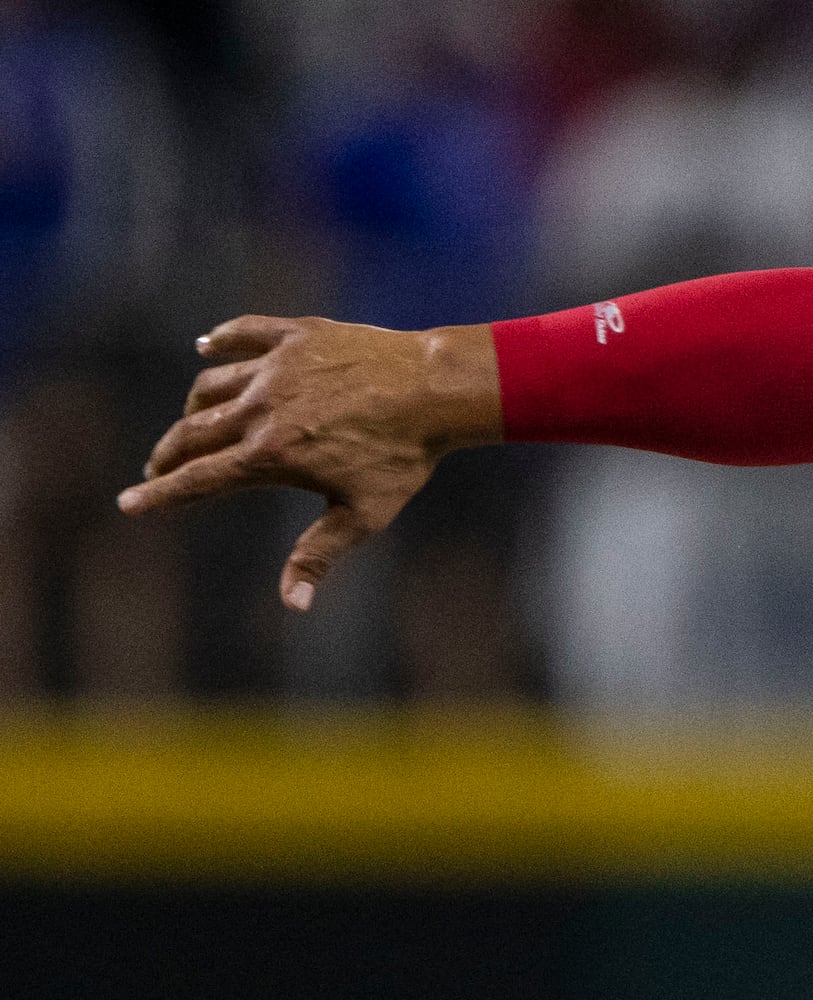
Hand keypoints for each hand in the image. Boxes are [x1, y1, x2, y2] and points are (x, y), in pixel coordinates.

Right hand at [116, 316, 501, 610]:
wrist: (434, 390)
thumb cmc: (403, 457)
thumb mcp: (363, 515)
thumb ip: (319, 554)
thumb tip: (292, 604)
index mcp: (270, 455)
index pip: (199, 479)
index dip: (160, 495)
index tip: (129, 504)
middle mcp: (260, 408)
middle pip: (193, 432)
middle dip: (168, 455)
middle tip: (157, 470)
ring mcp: (275, 368)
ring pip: (212, 385)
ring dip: (194, 408)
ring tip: (191, 423)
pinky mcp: (296, 336)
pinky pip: (245, 333)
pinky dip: (222, 340)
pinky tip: (206, 348)